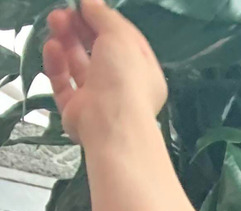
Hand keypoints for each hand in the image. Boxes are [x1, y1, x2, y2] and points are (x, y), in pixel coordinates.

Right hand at [43, 0, 166, 145]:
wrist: (111, 124)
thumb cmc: (124, 79)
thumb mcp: (120, 36)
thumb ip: (104, 16)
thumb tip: (90, 2)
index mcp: (143, 72)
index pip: (123, 41)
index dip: (104, 21)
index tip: (85, 6)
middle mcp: (122, 87)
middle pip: (98, 52)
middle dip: (80, 28)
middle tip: (63, 12)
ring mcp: (99, 100)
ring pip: (79, 66)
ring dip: (66, 42)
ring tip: (55, 22)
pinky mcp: (77, 112)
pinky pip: (64, 85)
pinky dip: (57, 65)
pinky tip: (51, 47)